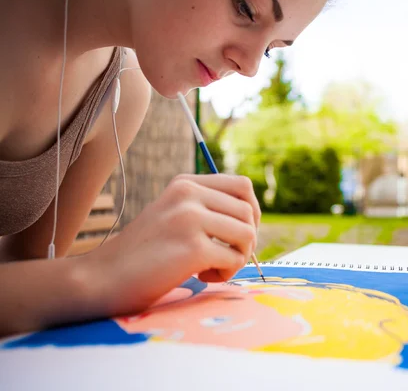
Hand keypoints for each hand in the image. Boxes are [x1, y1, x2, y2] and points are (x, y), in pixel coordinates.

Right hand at [84, 173, 260, 315]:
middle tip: (226, 257)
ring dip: (238, 257)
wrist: (101, 279)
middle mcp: (188, 194)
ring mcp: (190, 218)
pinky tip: (203, 277)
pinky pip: (234, 258)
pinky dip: (226, 273)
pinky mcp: (192, 247)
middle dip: (247, 240)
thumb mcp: (173, 216)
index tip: (238, 235)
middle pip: (249, 211)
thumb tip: (252, 220)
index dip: (251, 212)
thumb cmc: (142, 255)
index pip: (242, 185)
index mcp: (185, 183)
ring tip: (212, 268)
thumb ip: (206, 209)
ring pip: (247, 234)